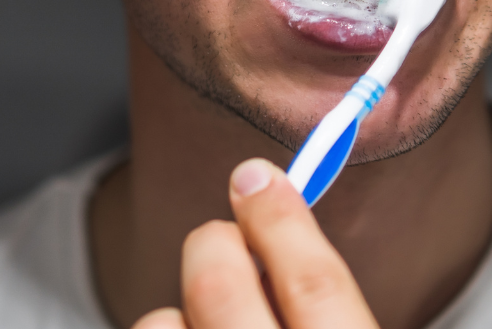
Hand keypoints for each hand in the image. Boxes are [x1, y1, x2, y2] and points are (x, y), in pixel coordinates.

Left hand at [132, 159, 379, 328]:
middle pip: (222, 289)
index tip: (258, 177)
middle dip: (215, 242)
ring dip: (178, 309)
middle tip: (223, 237)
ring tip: (204, 321)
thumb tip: (277, 219)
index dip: (282, 220)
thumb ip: (327, 302)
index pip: (315, 284)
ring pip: (165, 323)